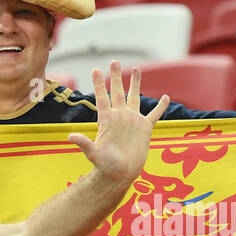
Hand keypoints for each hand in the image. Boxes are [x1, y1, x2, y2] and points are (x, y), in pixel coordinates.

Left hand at [67, 62, 168, 185]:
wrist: (120, 174)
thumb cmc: (105, 166)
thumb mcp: (94, 154)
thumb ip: (84, 143)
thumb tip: (70, 137)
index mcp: (107, 120)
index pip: (102, 97)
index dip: (99, 84)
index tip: (96, 69)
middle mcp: (120, 117)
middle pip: (118, 92)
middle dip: (116, 77)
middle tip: (115, 61)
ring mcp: (133, 121)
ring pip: (135, 97)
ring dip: (136, 84)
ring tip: (136, 69)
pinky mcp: (145, 129)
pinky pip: (154, 114)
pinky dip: (160, 107)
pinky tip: (166, 97)